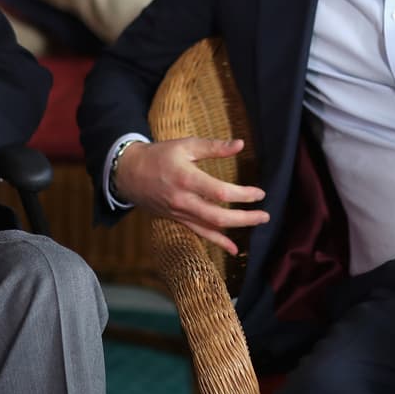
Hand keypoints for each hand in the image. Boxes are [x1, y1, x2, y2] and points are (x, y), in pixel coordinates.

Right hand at [116, 138, 269, 254]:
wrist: (129, 173)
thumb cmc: (159, 155)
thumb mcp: (185, 146)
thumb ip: (213, 147)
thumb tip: (240, 144)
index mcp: (186, 179)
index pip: (219, 192)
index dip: (242, 195)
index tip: (259, 193)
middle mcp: (183, 200)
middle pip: (219, 216)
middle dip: (245, 218)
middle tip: (265, 215)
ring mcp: (180, 213)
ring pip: (211, 228)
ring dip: (236, 229)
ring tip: (257, 223)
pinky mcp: (177, 219)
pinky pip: (200, 233)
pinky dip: (218, 241)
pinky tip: (234, 249)